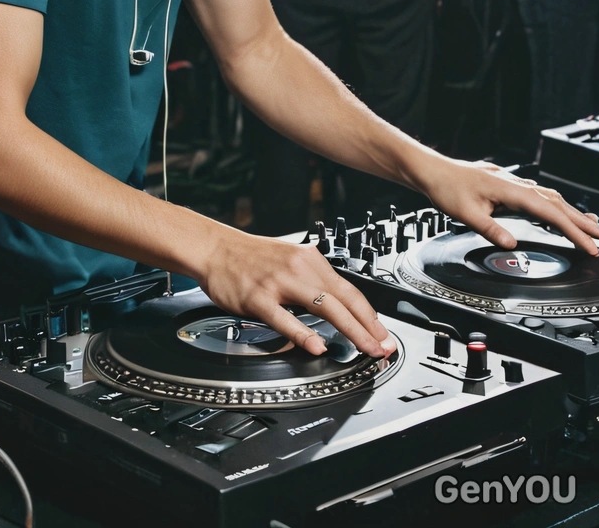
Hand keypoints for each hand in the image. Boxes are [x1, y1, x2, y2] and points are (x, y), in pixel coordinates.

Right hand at [197, 230, 395, 358]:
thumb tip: (338, 306)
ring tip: (365, 349)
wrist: (215, 248)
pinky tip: (317, 346)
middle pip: (343, 300)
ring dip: (350, 330)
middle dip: (369, 327)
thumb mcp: (289, 259)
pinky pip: (284, 318)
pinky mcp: (258, 297)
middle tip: (383, 348)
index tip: (383, 335)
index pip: (349, 290)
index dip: (370, 315)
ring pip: (323, 307)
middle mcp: (299, 267)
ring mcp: (279, 282)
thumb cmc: (251, 257)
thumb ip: (313, 280)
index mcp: (309, 259)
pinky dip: (303, 333)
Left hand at [417, 153, 598, 252]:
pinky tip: (559, 213)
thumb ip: (491, 229)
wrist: (433, 171)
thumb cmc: (447, 188)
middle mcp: (516, 184)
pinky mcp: (509, 186)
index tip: (588, 244)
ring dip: (571, 213)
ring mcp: (513, 184)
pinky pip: (539, 196)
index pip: (550, 213)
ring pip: (550, 198)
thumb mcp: (466, 214)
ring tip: (589, 227)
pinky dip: (555, 206)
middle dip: (581, 221)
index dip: (572, 230)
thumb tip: (511, 245)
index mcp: (510, 190)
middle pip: (557, 203)